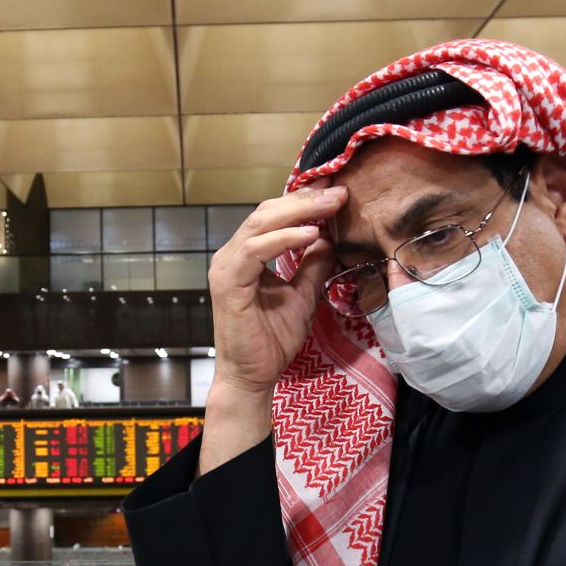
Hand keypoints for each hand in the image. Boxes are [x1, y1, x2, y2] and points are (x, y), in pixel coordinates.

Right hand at [195, 185, 344, 474]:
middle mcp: (232, 255)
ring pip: (261, 224)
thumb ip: (313, 265)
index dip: (305, 200)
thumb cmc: (271, 340)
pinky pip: (255, 250)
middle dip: (306, 199)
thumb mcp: (303, 295)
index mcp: (246, 255)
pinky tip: (310, 234)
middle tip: (339, 191)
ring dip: (298, 212)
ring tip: (330, 207)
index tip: (337, 190)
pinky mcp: (229, 283)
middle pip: (268, 212)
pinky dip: (284, 239)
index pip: (275, 216)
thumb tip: (328, 236)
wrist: (252, 375)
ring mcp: (226, 267)